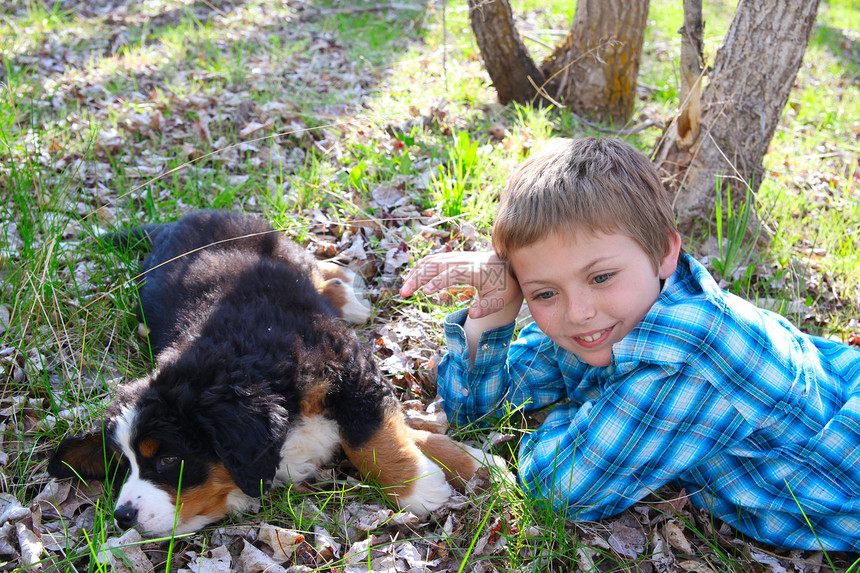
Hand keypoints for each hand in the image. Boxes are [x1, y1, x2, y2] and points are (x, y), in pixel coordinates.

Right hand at [400, 250, 522, 318]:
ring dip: (416, 273)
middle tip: (404, 294)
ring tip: (404, 290)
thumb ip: (488, 307)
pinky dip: (420, 268)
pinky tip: (412, 280)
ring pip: (431, 261)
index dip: (439, 281)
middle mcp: (464, 260)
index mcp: (475, 270)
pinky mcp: (453, 257)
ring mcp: (457, 257)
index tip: (425, 292)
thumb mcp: (502, 299)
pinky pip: (433, 260)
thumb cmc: (505, 285)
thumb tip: (472, 315)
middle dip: (418, 278)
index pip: (453, 273)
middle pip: (436, 265)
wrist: (509, 265)